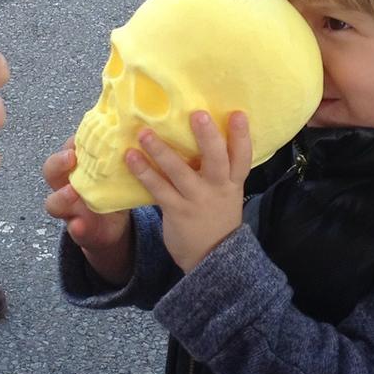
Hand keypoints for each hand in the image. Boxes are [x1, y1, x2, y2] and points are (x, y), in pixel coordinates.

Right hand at [44, 138, 132, 284]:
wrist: (113, 227)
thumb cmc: (112, 190)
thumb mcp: (115, 170)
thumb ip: (121, 153)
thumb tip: (144, 128)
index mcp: (76, 167)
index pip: (67, 148)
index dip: (71, 142)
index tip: (82, 136)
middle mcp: (67, 185)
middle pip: (51, 170)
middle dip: (58, 163)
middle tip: (71, 158)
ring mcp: (70, 209)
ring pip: (54, 202)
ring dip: (62, 197)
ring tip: (72, 193)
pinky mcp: (79, 229)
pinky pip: (73, 229)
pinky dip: (76, 227)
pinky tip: (80, 225)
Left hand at [126, 111, 250, 272]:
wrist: (211, 258)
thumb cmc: (216, 217)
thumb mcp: (227, 194)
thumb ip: (219, 170)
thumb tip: (203, 135)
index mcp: (233, 182)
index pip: (243, 157)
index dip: (242, 136)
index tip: (238, 114)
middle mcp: (218, 188)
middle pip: (217, 160)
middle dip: (208, 137)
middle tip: (198, 114)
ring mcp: (197, 200)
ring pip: (180, 171)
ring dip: (161, 150)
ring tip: (144, 133)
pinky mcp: (176, 211)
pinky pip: (158, 188)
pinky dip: (144, 171)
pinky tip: (130, 157)